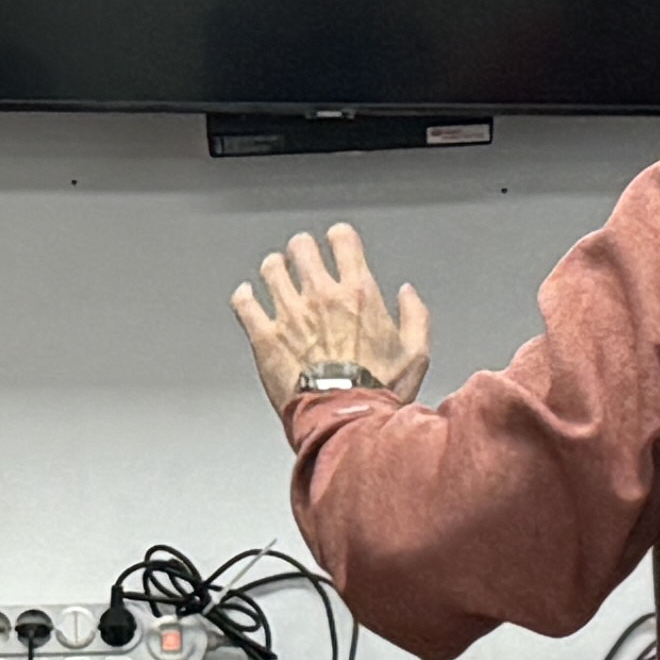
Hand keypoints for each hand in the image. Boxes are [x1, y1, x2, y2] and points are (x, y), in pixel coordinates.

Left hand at [230, 223, 432, 423]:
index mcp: (357, 294)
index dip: (339, 237)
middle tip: (302, 256)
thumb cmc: (377, 393)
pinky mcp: (264, 337)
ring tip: (275, 274)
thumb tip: (407, 294)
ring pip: (271, 269)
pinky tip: (246, 297)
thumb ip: (415, 316)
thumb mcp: (416, 354)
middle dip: (301, 249)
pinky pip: (244, 303)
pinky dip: (244, 297)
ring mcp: (289, 314)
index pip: (343, 240)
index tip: (336, 241)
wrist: (343, 421)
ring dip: (274, 269)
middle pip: (301, 248)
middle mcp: (321, 296)